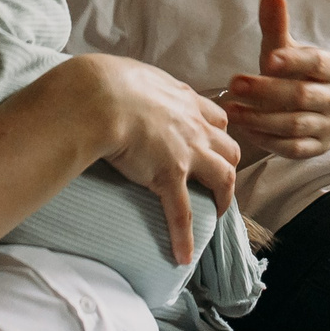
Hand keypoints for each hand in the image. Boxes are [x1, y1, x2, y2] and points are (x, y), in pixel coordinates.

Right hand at [75, 54, 240, 266]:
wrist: (100, 98)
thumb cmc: (106, 82)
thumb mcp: (132, 74)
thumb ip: (139, 84)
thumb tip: (124, 83)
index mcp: (183, 100)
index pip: (214, 117)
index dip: (216, 133)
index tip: (211, 144)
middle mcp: (193, 125)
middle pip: (229, 147)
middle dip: (228, 164)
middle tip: (218, 180)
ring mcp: (186, 152)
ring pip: (223, 176)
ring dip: (223, 196)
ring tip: (217, 212)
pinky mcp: (169, 176)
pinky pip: (183, 213)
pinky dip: (184, 237)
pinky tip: (183, 256)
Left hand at [224, 0, 329, 163]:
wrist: (293, 107)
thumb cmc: (285, 73)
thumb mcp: (279, 49)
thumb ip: (275, 24)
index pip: (317, 63)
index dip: (293, 61)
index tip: (266, 59)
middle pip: (302, 96)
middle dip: (265, 90)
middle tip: (234, 84)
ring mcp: (328, 125)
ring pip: (295, 124)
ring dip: (260, 117)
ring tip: (231, 109)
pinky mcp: (317, 148)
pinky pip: (292, 147)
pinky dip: (267, 139)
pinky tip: (244, 129)